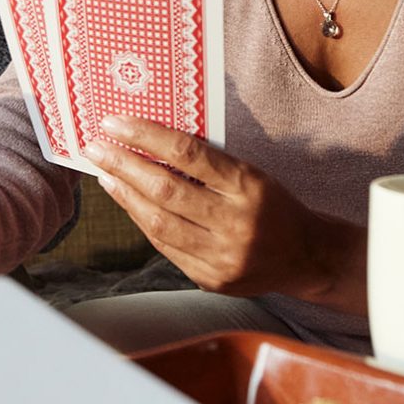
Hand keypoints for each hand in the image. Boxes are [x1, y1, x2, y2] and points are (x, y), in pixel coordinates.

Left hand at [86, 115, 359, 309]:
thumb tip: (150, 143)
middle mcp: (235, 223)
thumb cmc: (274, 205)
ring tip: (104, 175)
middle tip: (96, 148)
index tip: (115, 123)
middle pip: (165, 190)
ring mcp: (222, 256)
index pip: (188, 154)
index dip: (146, 136)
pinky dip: (143, 222)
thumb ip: (208, 164)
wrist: (307, 257)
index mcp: (248, 186)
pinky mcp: (212, 280)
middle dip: (124, 165)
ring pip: (158, 224)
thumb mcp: (251, 174)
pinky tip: (128, 204)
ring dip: (125, 196)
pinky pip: (167, 248)